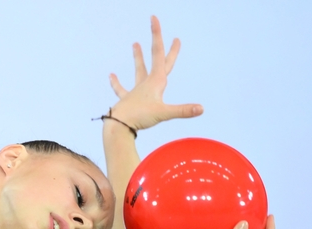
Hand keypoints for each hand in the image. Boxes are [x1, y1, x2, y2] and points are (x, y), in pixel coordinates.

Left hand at [109, 16, 202, 131]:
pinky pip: (122, 90)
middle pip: (155, 59)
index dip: (160, 37)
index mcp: (156, 82)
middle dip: (158, 42)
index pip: (160, 55)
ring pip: (138, 71)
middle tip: (154, 24)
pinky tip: (111, 76)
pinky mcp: (127, 101)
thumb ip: (183, 110)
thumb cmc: (140, 117)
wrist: (118, 125)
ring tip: (135, 44)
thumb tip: (201, 109)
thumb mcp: (164, 113)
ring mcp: (136, 91)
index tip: (153, 19)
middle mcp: (146, 83)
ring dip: (138, 58)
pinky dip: (116, 84)